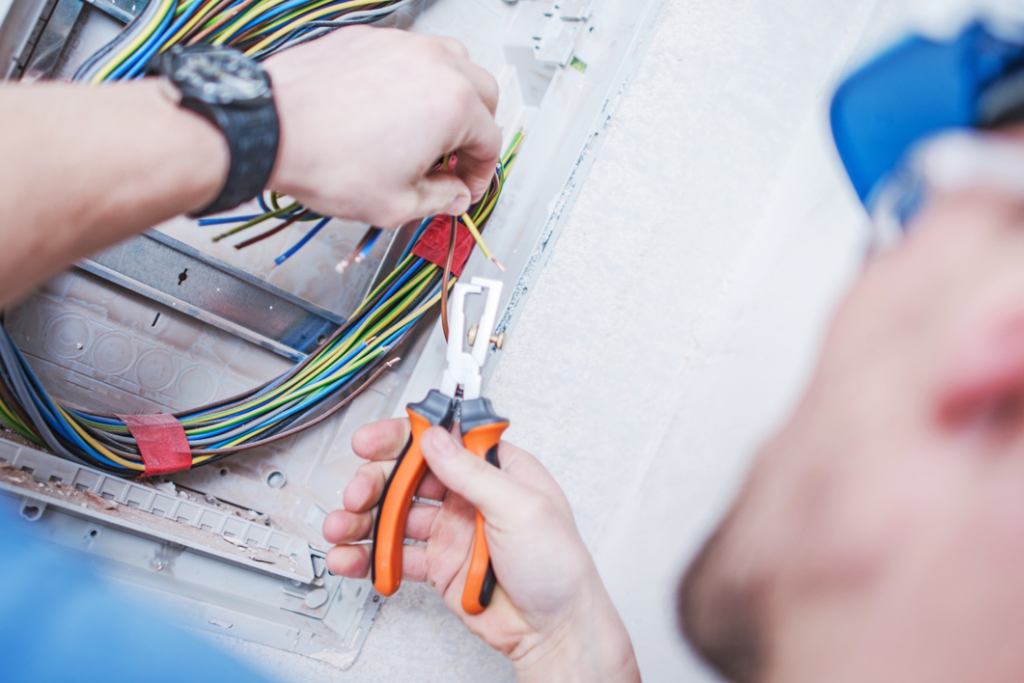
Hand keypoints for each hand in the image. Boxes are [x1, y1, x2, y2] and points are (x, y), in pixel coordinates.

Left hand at [265, 26, 501, 227]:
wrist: (270, 129)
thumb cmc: (327, 161)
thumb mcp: (396, 204)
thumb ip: (439, 200)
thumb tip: (453, 196)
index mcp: (454, 105)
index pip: (492, 141)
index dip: (481, 173)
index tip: (464, 186)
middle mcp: (435, 65)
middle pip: (483, 95)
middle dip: (474, 131)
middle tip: (452, 161)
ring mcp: (401, 45)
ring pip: (451, 63)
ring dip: (451, 97)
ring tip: (427, 128)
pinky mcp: (368, 38)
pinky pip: (407, 54)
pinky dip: (411, 80)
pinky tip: (389, 109)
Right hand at [323, 420, 639, 681]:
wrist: (555, 631)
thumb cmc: (559, 567)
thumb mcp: (521, 508)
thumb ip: (473, 473)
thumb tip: (437, 439)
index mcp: (496, 471)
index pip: (443, 441)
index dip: (404, 437)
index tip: (372, 441)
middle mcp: (470, 497)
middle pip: (409, 476)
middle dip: (376, 481)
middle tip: (357, 494)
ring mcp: (452, 530)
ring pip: (396, 514)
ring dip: (364, 518)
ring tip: (342, 528)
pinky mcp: (439, 564)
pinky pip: (397, 554)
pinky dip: (370, 555)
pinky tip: (352, 557)